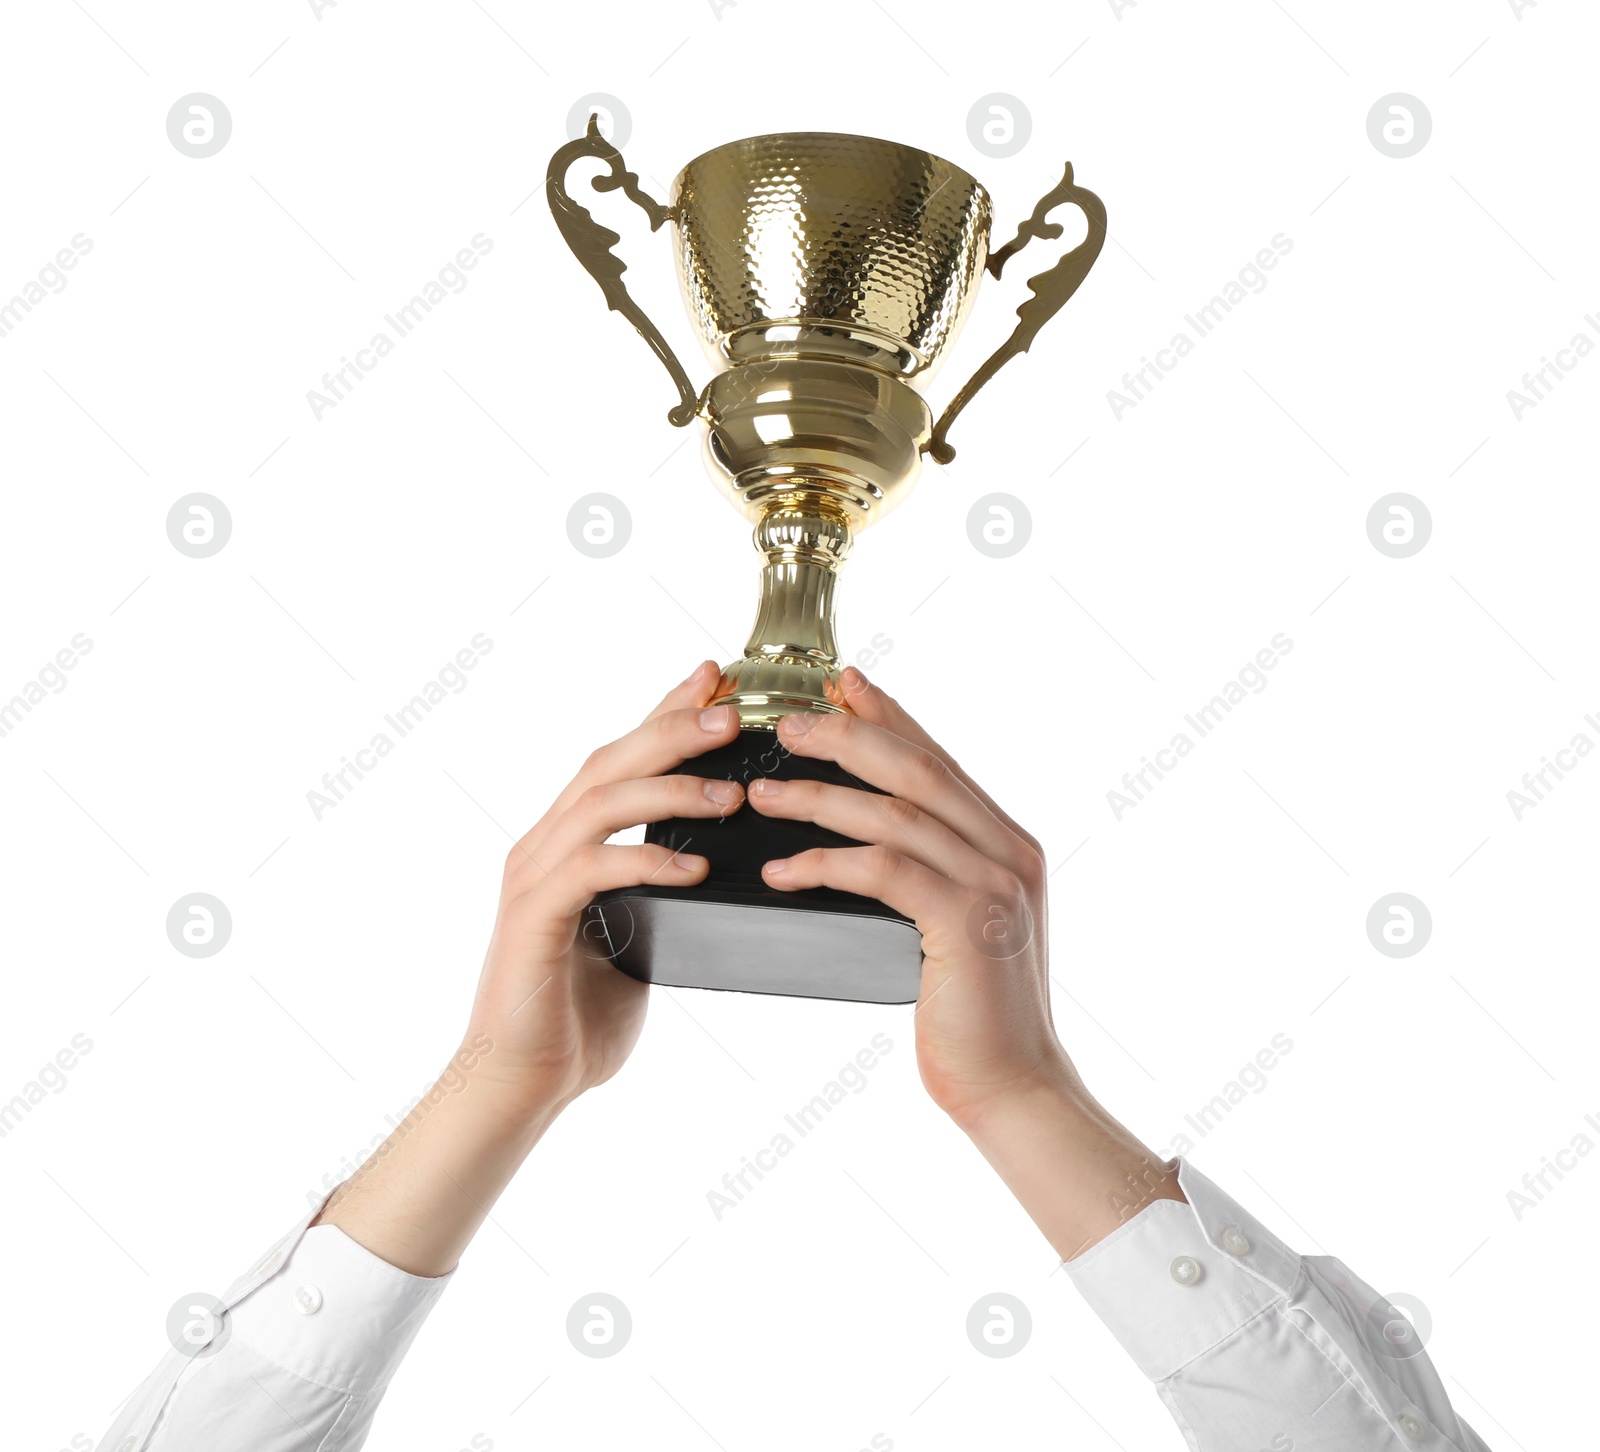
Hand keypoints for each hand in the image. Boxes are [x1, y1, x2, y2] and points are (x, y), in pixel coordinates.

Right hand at [318, 661, 742, 1273]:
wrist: (518, 1085)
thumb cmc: (581, 1016)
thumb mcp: (640, 939)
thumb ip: (662, 895)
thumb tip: (718, 867)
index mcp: (569, 843)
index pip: (621, 758)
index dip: (666, 713)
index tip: (717, 680)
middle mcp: (545, 846)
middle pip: (610, 761)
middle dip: (672, 728)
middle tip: (732, 710)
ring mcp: (534, 878)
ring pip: (600, 803)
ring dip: (668, 787)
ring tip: (731, 791)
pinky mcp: (534, 919)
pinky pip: (593, 870)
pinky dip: (646, 860)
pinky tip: (696, 866)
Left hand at [748, 669, 1183, 1256]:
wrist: (1014, 1089)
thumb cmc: (972, 1017)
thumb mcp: (954, 928)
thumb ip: (931, 875)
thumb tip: (866, 838)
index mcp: (1006, 844)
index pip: (938, 761)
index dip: (888, 717)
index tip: (841, 684)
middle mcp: (1009, 852)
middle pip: (918, 769)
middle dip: (848, 736)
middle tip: (786, 724)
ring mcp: (994, 885)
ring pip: (897, 812)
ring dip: (821, 796)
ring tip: (761, 792)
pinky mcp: (968, 924)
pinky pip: (885, 871)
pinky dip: (827, 862)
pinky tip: (780, 869)